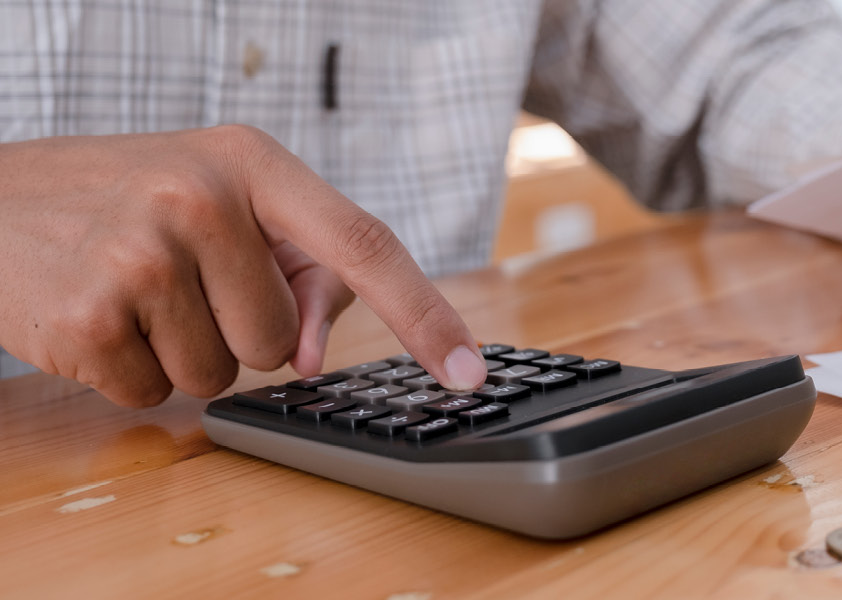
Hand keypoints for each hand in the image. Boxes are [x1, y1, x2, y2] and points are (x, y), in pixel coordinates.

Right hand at [0, 126, 489, 406]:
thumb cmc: (132, 203)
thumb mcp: (225, 203)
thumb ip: (301, 272)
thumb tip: (312, 358)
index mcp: (252, 162)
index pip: (364, 244)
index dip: (424, 315)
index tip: (469, 371)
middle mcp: (200, 197)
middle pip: (280, 342)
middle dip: (237, 333)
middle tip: (180, 283)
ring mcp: (140, 255)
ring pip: (222, 376)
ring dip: (184, 355)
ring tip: (138, 296)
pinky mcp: (88, 317)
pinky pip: (155, 395)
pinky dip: (130, 372)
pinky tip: (100, 316)